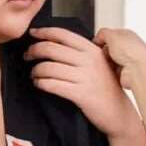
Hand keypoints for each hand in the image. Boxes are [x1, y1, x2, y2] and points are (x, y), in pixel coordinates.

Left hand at [27, 27, 145, 145]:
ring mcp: (85, 77)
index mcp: (92, 50)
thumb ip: (82, 52)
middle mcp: (89, 61)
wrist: (119, 113)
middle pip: (51, 49)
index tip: (32, 33)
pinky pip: (52, 85)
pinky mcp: (80, 94)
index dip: (44, 32)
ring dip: (35, 70)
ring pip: (49, 67)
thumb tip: (54, 42)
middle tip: (27, 56)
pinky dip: (41, 83)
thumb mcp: (99, 63)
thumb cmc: (106, 88)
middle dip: (34, 51)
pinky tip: (39, 84)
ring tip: (34, 74)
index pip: (63, 34)